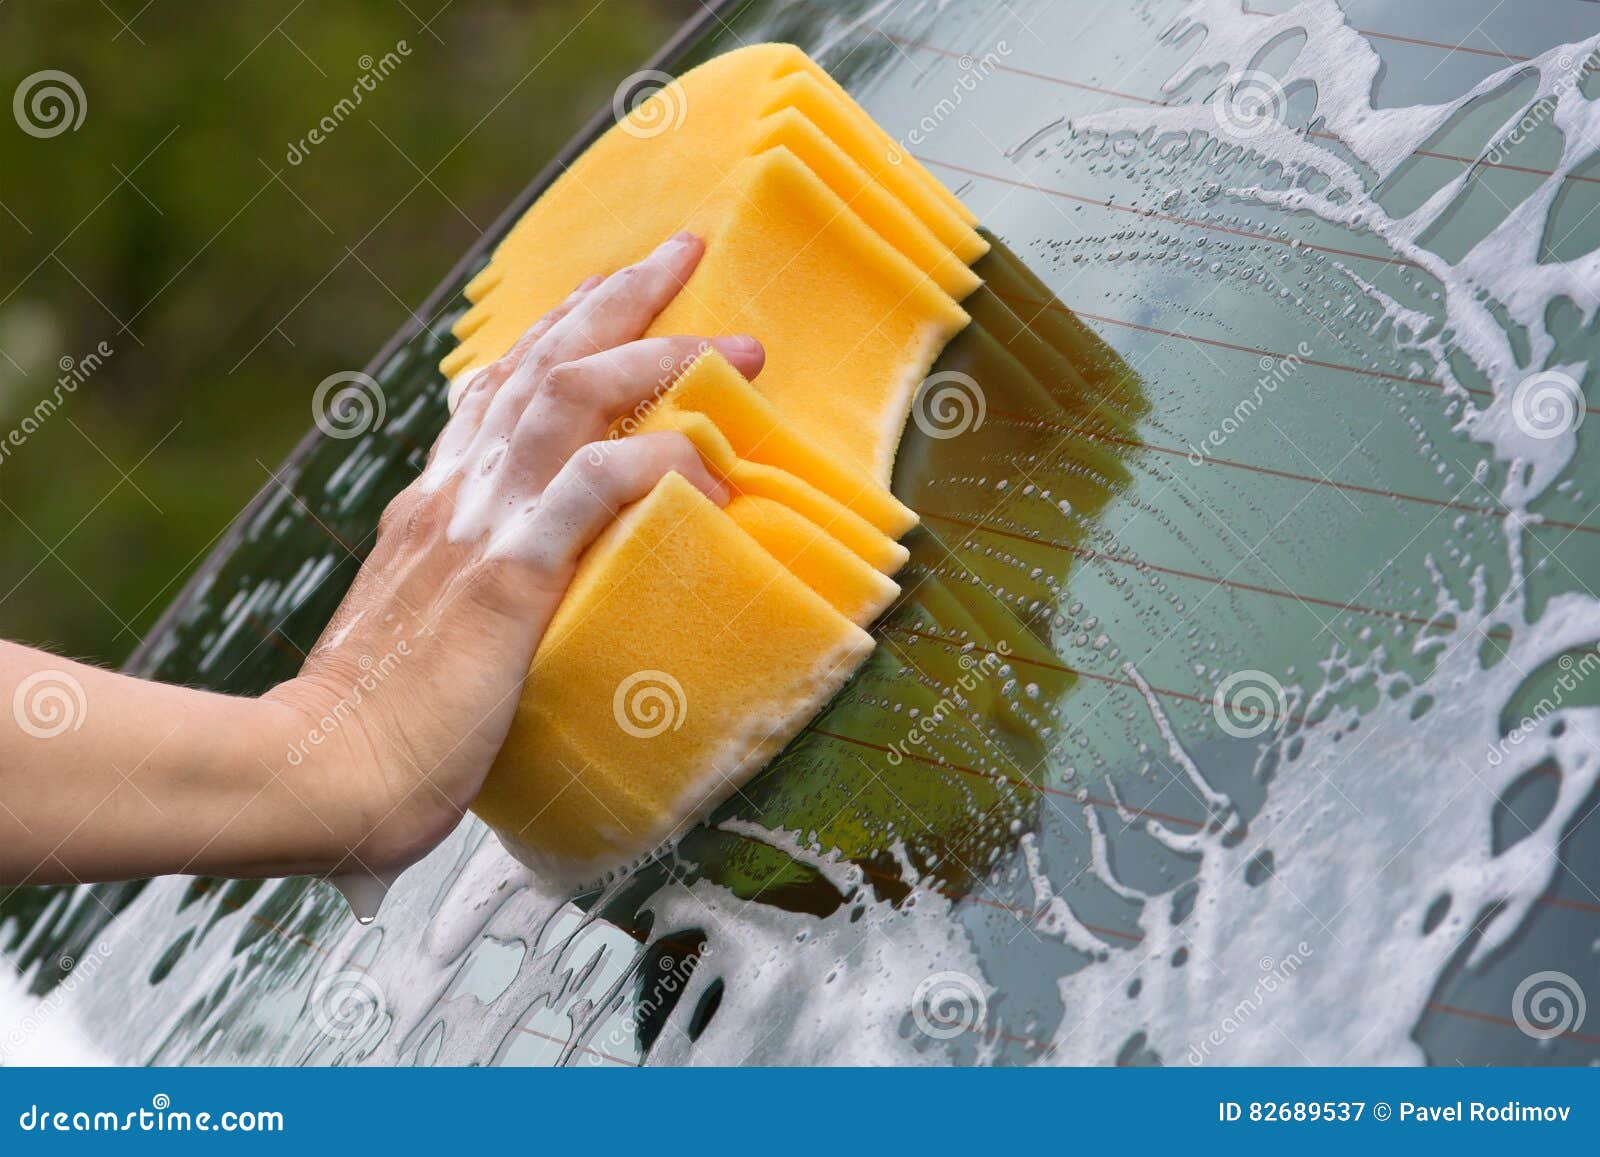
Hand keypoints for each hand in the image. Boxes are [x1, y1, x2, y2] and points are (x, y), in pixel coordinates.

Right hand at [266, 231, 762, 880]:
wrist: (317, 772)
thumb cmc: (376, 729)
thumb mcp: (427, 632)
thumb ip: (467, 596)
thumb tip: (521, 604)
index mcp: (434, 505)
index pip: (496, 389)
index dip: (557, 331)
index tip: (607, 292)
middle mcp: (454, 494)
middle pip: (540, 361)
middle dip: (619, 299)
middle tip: (683, 253)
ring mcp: (476, 525)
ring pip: (571, 395)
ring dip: (657, 356)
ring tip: (737, 343)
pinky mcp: (505, 574)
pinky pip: (595, 488)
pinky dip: (656, 463)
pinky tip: (707, 470)